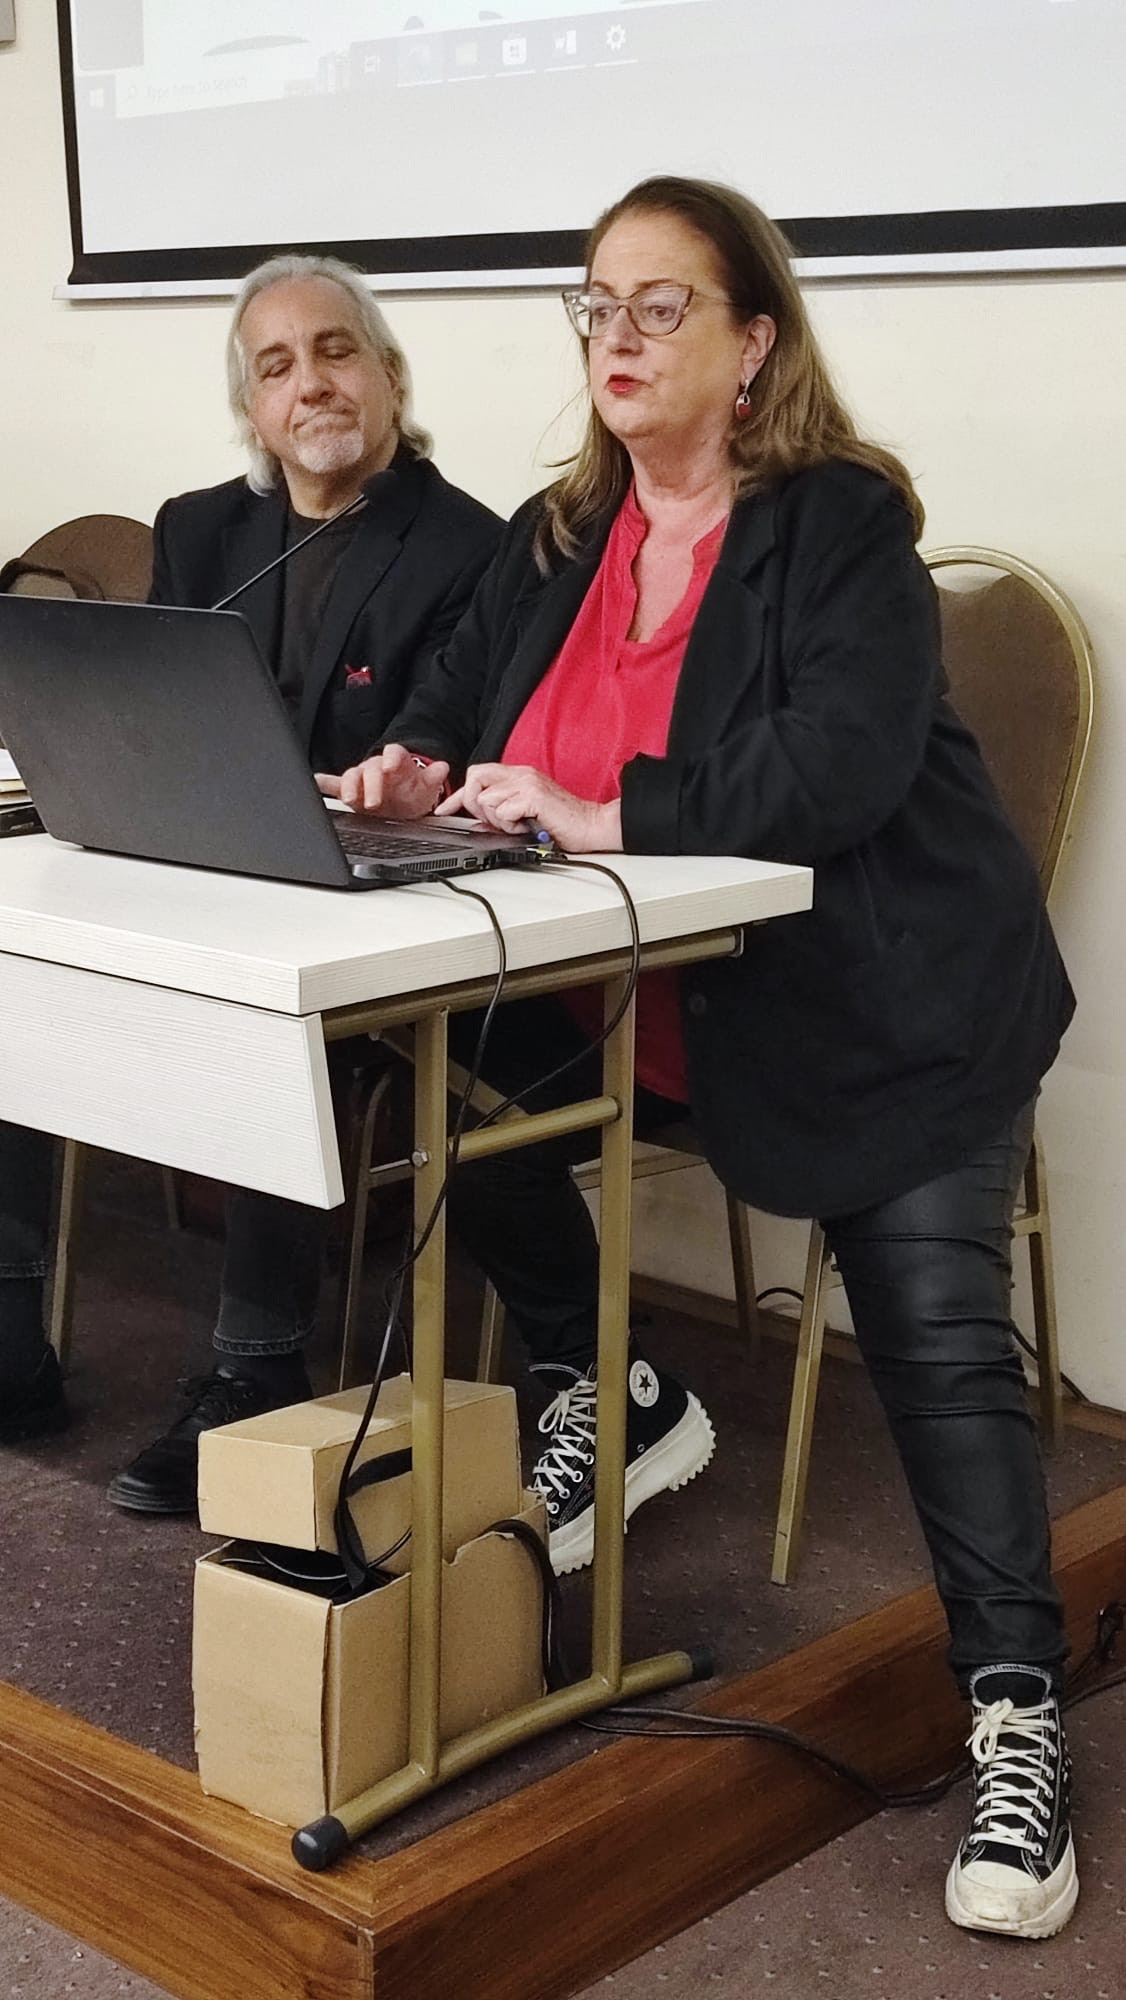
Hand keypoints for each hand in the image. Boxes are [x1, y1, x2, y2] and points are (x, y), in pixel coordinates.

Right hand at [315, 743, 449, 817]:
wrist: (402, 804)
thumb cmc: (411, 792)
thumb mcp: (426, 787)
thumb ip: (432, 777)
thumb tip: (442, 767)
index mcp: (396, 762)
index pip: (393, 753)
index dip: (391, 758)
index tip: (390, 767)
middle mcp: (377, 767)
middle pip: (371, 769)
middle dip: (371, 784)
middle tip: (374, 801)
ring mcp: (362, 778)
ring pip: (353, 776)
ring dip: (350, 787)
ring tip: (350, 799)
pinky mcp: (350, 790)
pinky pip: (336, 785)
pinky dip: (326, 783)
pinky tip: (317, 782)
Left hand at [436, 763, 621, 852]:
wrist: (591, 826)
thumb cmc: (563, 823)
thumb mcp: (526, 811)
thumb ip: (504, 808)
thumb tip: (479, 817)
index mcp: (518, 775)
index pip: (477, 775)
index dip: (457, 795)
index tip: (445, 809)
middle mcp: (521, 774)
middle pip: (475, 778)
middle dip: (474, 804)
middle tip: (494, 820)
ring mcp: (527, 783)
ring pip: (486, 799)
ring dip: (497, 819)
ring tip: (517, 825)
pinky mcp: (533, 796)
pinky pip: (502, 810)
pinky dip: (509, 825)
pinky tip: (524, 827)